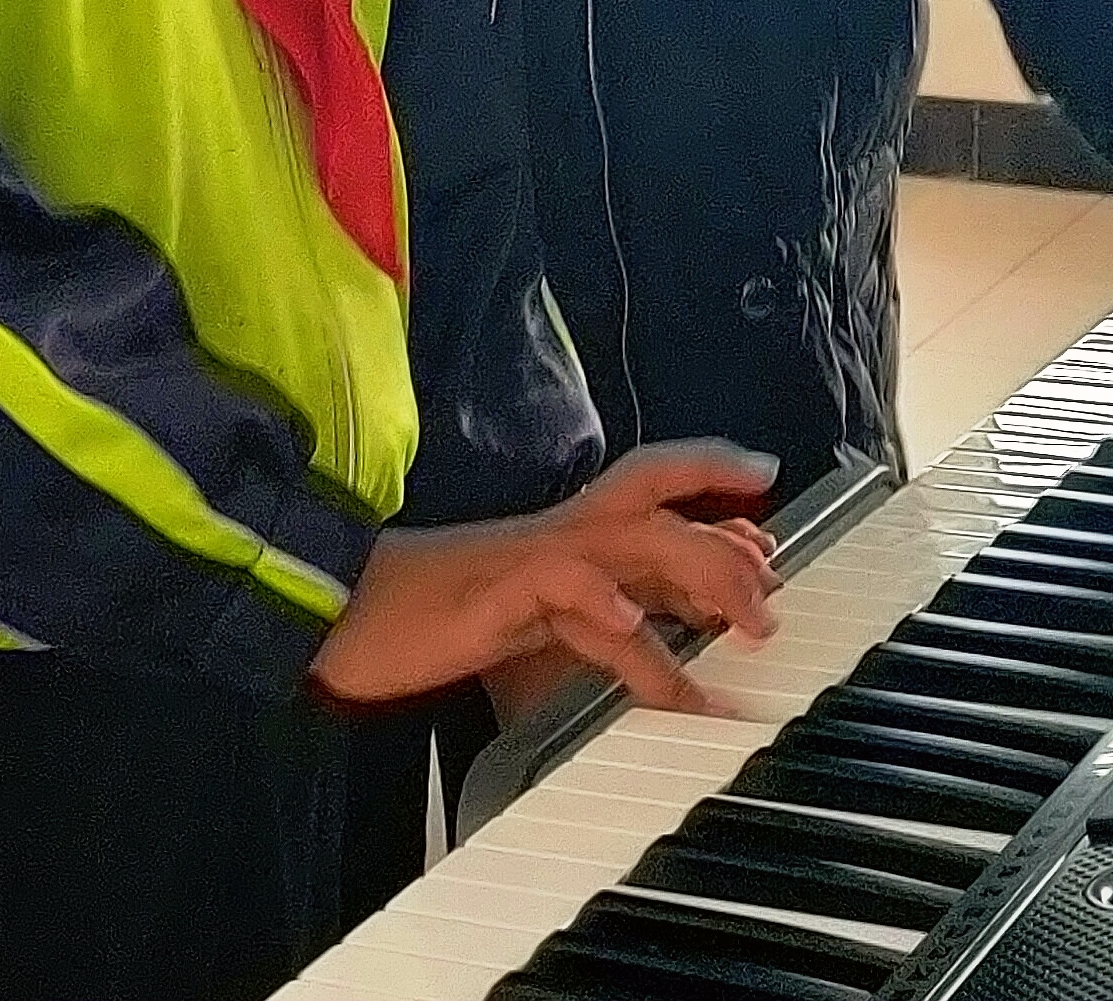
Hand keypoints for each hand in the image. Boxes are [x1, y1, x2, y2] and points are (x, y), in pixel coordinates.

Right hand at [309, 442, 780, 716]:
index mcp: (561, 533)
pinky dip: (604, 607)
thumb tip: (657, 629)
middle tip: (776, 576)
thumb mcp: (529, 620)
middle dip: (722, 528)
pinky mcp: (494, 592)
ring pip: (629, 538)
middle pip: (654, 498)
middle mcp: (555, 532)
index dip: (711, 483)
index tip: (768, 511)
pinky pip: (561, 586)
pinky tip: (634, 627)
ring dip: (696, 572)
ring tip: (746, 618)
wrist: (336, 610)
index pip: (649, 490)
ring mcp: (527, 557)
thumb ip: (594, 619)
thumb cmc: (428, 614)